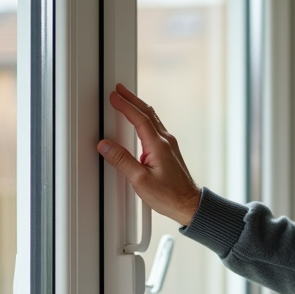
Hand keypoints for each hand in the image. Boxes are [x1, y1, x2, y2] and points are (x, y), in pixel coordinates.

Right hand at [98, 83, 201, 225]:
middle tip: (119, 89)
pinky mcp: (169, 150)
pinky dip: (145, 118)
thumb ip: (122, 161)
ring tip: (126, 98)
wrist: (188, 204)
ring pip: (152, 118)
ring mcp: (169, 145)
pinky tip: (140, 119)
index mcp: (159, 146)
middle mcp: (166, 141)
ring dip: (138, 106)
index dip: (125, 106)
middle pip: (148, 113)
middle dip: (132, 99)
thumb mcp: (140, 180)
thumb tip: (106, 146)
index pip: (139, 119)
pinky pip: (155, 127)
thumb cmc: (169, 196)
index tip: (114, 96)